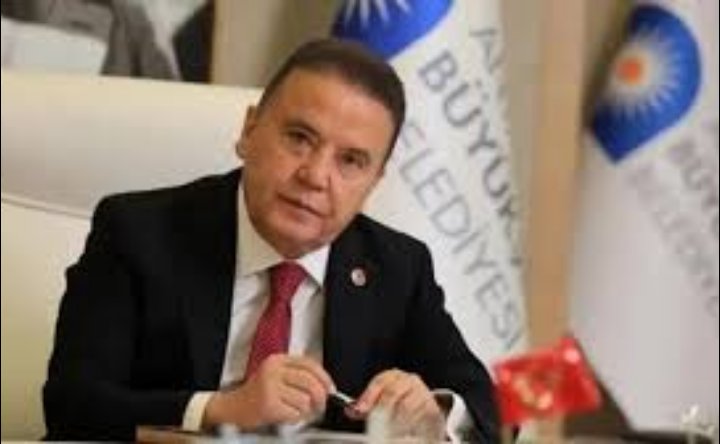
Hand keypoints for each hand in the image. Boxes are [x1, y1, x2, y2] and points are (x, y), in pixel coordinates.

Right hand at [203, 354, 333, 429]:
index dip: (324, 378)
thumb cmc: (257, 394)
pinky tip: (285, 415)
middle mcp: (273, 370)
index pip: (309, 364)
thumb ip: (297, 375)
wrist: (232, 408)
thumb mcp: (276, 375)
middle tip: (319, 405)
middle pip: (310, 381)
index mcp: (277, 360)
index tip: (330, 389)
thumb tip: (325, 385)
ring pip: (305, 400)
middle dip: (320, 396)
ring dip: (305, 410)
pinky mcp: (268, 405)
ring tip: (294, 410)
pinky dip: (295, 418)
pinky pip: (295, 413)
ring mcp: (270, 387)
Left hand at [352, 369, 443, 435]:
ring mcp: (422, 392)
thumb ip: (366, 406)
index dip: (368, 396)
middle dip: (381, 410)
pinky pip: (417, 416)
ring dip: (395, 421)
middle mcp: (409, 380)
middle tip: (375, 424)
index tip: (360, 410)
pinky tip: (403, 430)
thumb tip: (351, 411)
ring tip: (389, 430)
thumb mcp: (381, 403)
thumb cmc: (400, 406)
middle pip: (392, 392)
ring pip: (405, 406)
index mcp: (394, 376)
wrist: (426, 415)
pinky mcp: (432, 407)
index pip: (380, 381)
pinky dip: (408, 425)